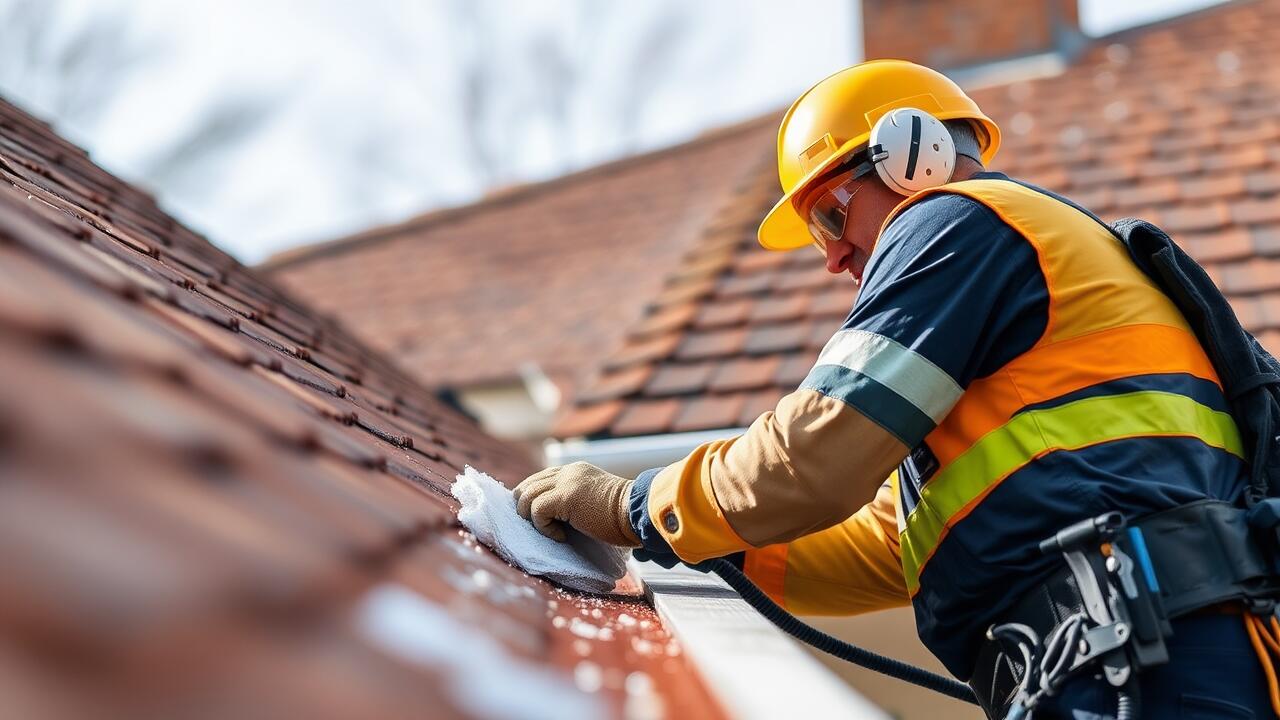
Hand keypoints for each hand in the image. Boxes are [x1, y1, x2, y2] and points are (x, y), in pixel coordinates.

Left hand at [513, 462, 640, 546]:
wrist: (640, 514)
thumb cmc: (623, 518)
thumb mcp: (594, 501)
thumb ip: (574, 500)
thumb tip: (554, 519)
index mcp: (574, 472)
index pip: (539, 479)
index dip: (532, 500)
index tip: (538, 520)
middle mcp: (567, 472)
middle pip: (527, 486)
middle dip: (525, 509)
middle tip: (540, 528)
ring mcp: (566, 482)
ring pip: (526, 496)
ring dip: (533, 519)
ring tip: (553, 532)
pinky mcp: (565, 497)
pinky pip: (537, 510)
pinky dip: (544, 528)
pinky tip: (561, 536)